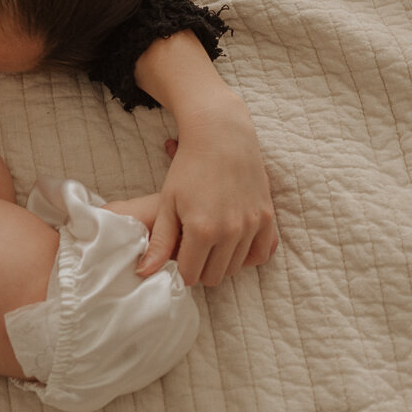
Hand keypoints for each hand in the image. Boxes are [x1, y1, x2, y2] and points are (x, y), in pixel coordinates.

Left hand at [138, 100, 277, 286]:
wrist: (221, 135)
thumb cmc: (188, 167)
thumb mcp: (167, 203)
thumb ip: (160, 242)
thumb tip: (144, 273)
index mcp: (201, 230)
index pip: (191, 275)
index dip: (181, 270)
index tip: (178, 257)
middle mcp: (230, 232)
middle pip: (214, 276)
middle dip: (201, 269)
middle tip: (193, 251)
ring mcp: (252, 225)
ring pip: (236, 267)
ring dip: (222, 262)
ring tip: (210, 244)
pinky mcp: (267, 217)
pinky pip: (262, 253)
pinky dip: (248, 255)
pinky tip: (234, 244)